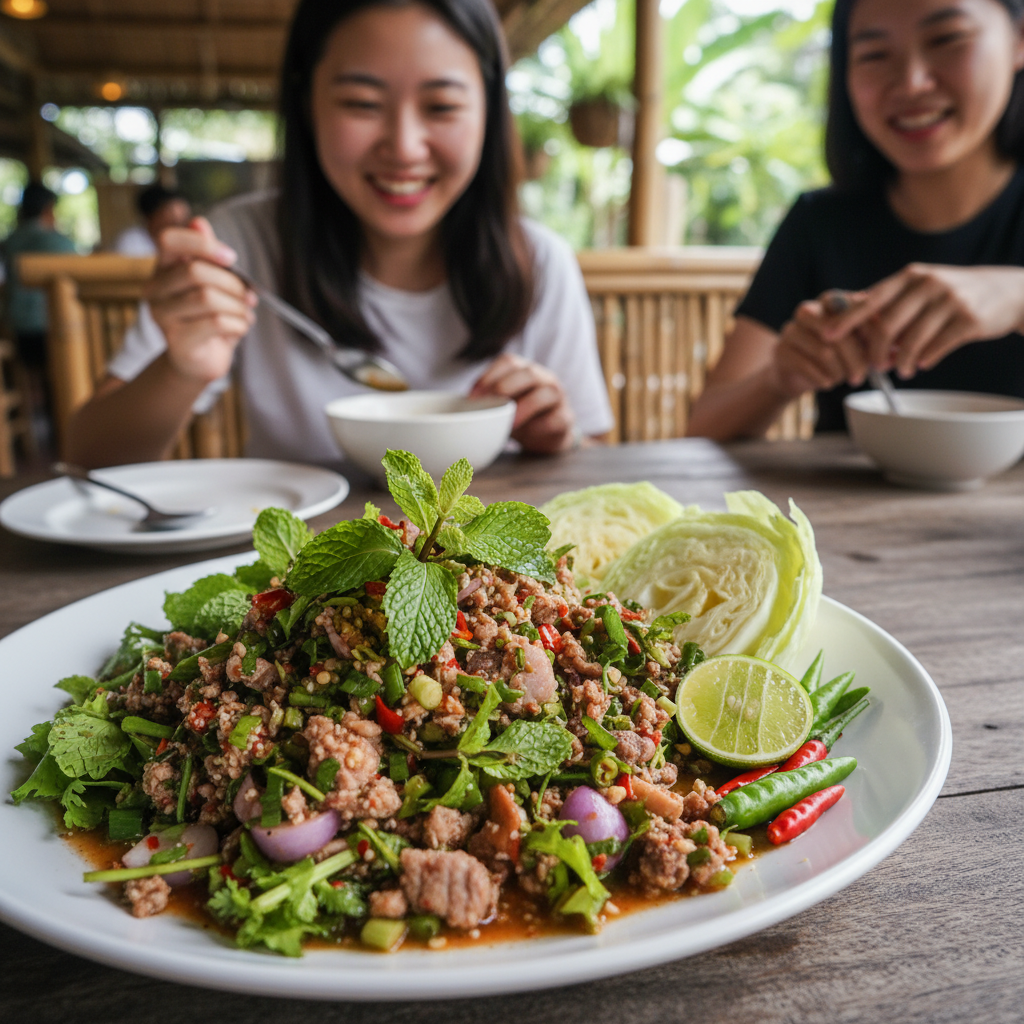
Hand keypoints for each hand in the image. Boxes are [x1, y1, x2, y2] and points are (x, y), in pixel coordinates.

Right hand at [145, 216, 256, 382]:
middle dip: (233, 283)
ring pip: (208, 298)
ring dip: (238, 306)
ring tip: (245, 314)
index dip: (201, 243)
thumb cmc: (208, 318)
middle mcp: (154, 290)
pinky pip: (216, 323)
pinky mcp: (177, 342)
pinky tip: (239, 328)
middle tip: (249, 296)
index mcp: (162, 269)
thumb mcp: (212, 283)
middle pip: (196, 271)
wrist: (199, 361)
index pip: (168, 240)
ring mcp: (162, 317)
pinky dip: (238, 325)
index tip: (231, 257)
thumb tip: (198, 222)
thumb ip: (206, 255)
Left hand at [469, 353, 575, 453]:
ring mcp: (558, 397)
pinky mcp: (566, 418)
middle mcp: (543, 378)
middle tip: (487, 405)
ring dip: (525, 407)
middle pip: (527, 373)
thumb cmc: (519, 415)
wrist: (547, 435)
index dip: (488, 376)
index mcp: (524, 370)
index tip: (471, 397)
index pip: (507, 362)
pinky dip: (541, 426)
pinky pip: (556, 419)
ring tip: (509, 423)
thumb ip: (484, 401)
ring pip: (546, 393)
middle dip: (504, 387)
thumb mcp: (501, 405)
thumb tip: (457, 408)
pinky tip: (528, 435)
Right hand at [768, 298, 870, 396]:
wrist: (796, 375)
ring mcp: (791, 329)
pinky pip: (806, 366)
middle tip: (861, 377)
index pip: (855, 308)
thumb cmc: (834, 357)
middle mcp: (809, 310)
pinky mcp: (780, 350)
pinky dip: (821, 378)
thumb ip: (875, 345)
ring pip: (823, 350)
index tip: (880, 353)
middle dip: (855, 357)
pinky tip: (827, 383)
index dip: (871, 332)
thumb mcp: (859, 347)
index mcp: (831, 301)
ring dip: (838, 371)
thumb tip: (890, 355)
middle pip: (839, 329)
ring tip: (843, 379)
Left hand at [818, 264, 1023, 378]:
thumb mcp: (919, 287)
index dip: (846, 320)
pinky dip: (923, 360)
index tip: (826, 337)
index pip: (870, 300)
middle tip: (870, 367)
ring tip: (899, 370)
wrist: (1005, 290)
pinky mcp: (969, 319)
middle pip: (887, 325)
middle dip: (874, 351)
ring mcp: (950, 300)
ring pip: (911, 341)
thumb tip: (847, 316)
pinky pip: (936, 347)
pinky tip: (919, 365)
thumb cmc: (950, 294)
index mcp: (909, 277)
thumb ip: (888, 301)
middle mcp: (928, 284)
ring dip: (900, 361)